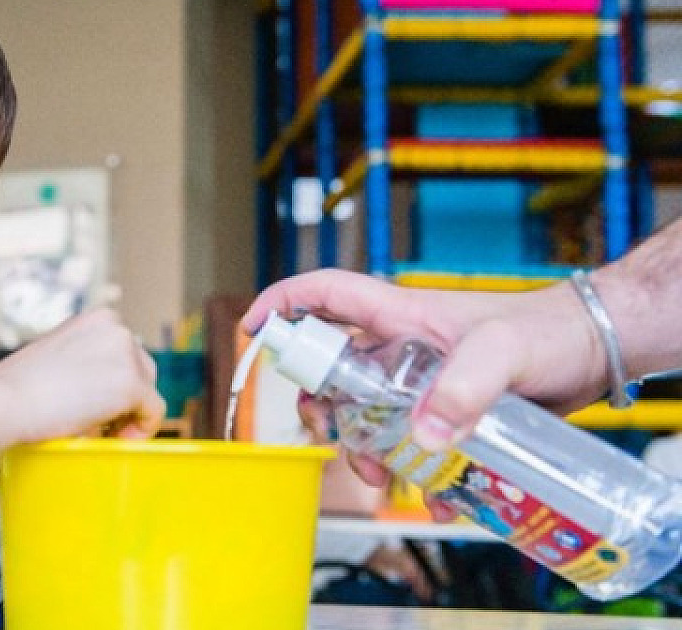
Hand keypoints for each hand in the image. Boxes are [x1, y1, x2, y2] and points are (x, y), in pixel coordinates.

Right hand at [0, 308, 163, 444]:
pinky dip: (141, 430)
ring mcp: (126, 356)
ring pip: (149, 393)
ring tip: (102, 432)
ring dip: (131, 415)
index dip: (116, 384)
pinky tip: (116, 439)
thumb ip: (86, 363)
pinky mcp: (132, 385)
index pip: (126, 354)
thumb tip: (105, 390)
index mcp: (100, 319)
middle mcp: (118, 329)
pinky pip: (154, 412)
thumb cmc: (19, 387)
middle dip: (127, 399)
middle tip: (102, 424)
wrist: (3, 401)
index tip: (97, 406)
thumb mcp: (60, 357)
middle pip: (144, 371)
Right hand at [244, 269, 605, 453]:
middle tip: (330, 431)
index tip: (253, 331)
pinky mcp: (445, 409)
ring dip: (363, 446)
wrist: (596, 350)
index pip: (325, 294)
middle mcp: (400, 345)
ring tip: (383, 474)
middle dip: (321, 403)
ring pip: (365, 411)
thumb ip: (463, 388)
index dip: (282, 304)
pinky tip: (435, 495)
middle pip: (332, 367)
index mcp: (400, 315)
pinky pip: (410, 441)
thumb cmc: (548, 330)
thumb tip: (423, 438)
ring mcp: (421, 379)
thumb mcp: (502, 353)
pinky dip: (414, 471)